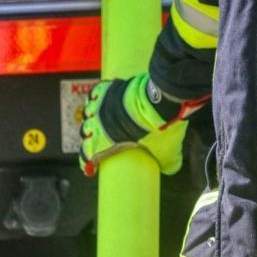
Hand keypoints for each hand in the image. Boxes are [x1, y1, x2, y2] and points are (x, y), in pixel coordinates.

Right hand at [78, 73, 207, 176]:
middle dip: (88, 135)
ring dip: (91, 114)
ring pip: (88, 110)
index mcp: (106, 143)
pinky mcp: (111, 89)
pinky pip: (98, 91)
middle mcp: (98, 124)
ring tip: (98, 116)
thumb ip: (167, 163)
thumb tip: (172, 167)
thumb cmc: (158, 131)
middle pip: (85, 131)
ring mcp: (102, 105)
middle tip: (96, 137)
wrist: (160, 102)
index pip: (87, 155)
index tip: (91, 166)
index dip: (87, 161)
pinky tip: (102, 96)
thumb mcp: (167, 154)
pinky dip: (98, 95)